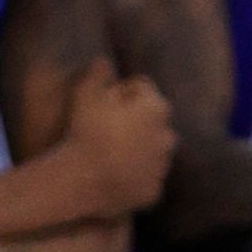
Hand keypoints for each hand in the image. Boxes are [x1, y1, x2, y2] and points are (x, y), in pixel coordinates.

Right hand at [51, 55, 178, 217]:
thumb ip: (98, 72)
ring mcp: (162, 166)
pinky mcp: (153, 191)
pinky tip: (112, 176)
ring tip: (106, 154)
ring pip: (149, 151)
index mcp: (158, 107)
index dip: (118, 93)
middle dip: (132, 121)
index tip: (101, 105)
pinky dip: (133, 177)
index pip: (140, 89)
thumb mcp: (86, 93)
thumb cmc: (85, 131)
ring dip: (135, 149)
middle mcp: (168, 136)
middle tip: (103, 129)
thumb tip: (103, 60)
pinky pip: (143, 179)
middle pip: (149, 120)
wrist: (82, 178)